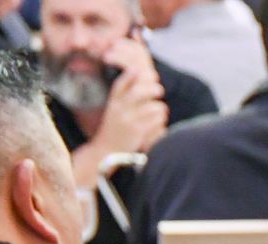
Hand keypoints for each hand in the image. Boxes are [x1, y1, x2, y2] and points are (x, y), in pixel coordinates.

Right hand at [91, 40, 167, 156]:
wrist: (106, 150)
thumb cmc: (115, 128)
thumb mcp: (115, 111)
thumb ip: (125, 98)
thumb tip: (144, 82)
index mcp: (113, 103)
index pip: (120, 84)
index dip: (130, 75)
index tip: (139, 69)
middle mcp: (120, 110)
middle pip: (139, 92)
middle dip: (152, 89)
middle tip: (159, 90)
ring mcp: (129, 120)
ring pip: (153, 107)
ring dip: (160, 108)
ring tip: (160, 111)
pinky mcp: (138, 132)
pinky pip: (157, 121)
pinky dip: (161, 121)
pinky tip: (159, 124)